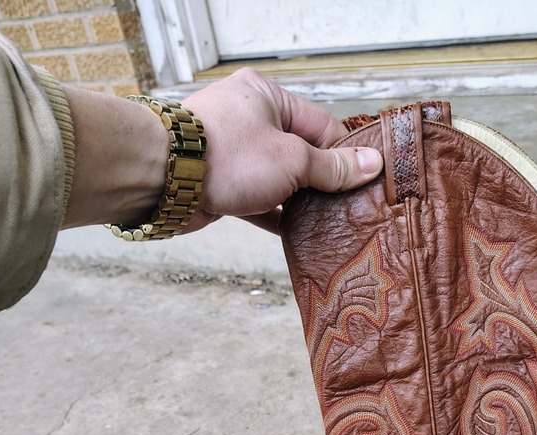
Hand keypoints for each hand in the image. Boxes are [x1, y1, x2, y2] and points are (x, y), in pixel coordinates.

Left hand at [179, 68, 383, 233]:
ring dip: (300, 201)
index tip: (364, 182)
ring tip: (327, 224)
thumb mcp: (292, 160)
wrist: (165, 179)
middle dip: (322, 181)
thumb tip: (371, 166)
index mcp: (268, 97)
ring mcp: (235, 154)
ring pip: (280, 179)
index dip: (344, 154)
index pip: (320, 125)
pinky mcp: (223, 184)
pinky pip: (259, 199)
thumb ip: (331, 167)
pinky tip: (297, 234)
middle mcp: (251, 121)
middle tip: (348, 208)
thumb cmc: (226, 156)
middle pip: (301, 153)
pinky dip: (277, 215)